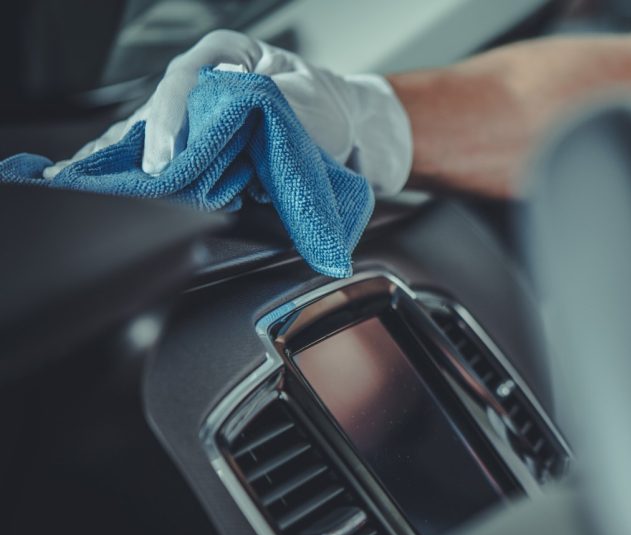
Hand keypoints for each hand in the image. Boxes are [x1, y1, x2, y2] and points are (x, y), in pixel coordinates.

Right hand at [44, 30, 411, 194]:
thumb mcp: (303, 101)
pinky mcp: (203, 145)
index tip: (167, 153)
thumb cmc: (325, 107)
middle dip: (141, 143)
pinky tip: (103, 178)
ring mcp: (200, 114)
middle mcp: (205, 81)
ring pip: (152, 131)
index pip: (185, 78)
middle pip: (161, 108)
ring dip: (125, 155)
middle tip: (123, 175)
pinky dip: (137, 168)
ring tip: (82, 173)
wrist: (343, 131)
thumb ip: (264, 107)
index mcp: (227, 55)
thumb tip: (222, 124)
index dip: (171, 117)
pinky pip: (164, 155)